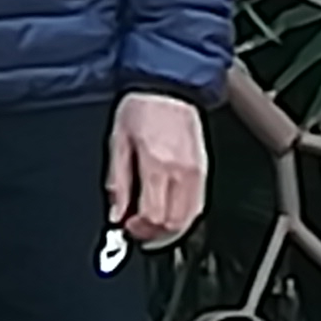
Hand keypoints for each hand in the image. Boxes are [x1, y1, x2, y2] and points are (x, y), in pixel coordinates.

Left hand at [107, 93, 209, 247]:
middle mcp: (182, 172)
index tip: (126, 227)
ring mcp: (197, 172)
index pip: (154, 215)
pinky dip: (183, 215)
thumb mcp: (118, 142)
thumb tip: (116, 212)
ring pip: (190, 217)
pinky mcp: (204, 169)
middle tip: (137, 229)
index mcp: (157, 164)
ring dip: (170, 228)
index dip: (139, 229)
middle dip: (154, 233)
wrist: (168, 86)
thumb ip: (117, 182)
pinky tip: (167, 210)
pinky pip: (198, 203)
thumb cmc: (141, 108)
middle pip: (175, 223)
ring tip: (150, 222)